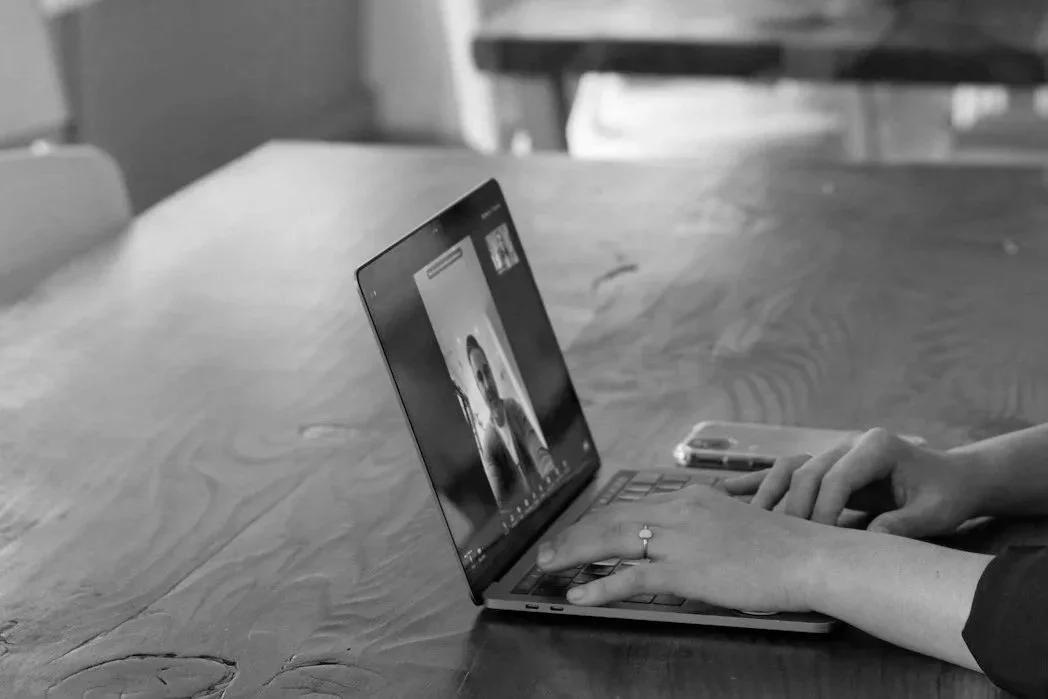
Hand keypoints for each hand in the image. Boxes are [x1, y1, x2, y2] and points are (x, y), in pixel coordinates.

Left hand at [536, 485, 828, 612]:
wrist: (809, 556)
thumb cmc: (782, 547)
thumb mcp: (736, 524)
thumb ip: (703, 528)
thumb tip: (682, 543)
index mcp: (690, 498)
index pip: (630, 507)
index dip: (597, 521)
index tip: (577, 533)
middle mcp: (678, 511)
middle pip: (611, 518)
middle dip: (574, 534)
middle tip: (548, 551)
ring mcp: (680, 540)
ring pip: (611, 541)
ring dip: (574, 553)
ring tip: (549, 567)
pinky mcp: (685, 570)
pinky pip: (630, 578)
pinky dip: (599, 586)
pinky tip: (580, 595)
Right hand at [723, 428, 982, 537]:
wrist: (952, 478)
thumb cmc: (945, 496)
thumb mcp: (934, 513)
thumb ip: (902, 524)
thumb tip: (869, 539)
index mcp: (876, 446)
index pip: (837, 477)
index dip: (824, 509)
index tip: (817, 541)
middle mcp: (849, 442)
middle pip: (807, 472)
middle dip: (793, 508)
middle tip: (782, 543)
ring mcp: (834, 451)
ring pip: (789, 469)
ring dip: (766, 493)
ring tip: (744, 518)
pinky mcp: (826, 464)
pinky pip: (787, 472)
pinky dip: (760, 482)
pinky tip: (729, 491)